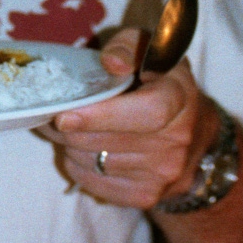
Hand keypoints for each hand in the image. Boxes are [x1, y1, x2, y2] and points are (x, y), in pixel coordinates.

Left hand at [38, 28, 218, 209]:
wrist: (193, 132)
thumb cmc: (158, 81)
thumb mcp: (148, 50)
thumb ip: (128, 47)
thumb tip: (112, 62)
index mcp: (179, 98)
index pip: (146, 113)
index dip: (102, 116)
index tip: (64, 117)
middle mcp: (177, 140)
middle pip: (107, 141)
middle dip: (68, 128)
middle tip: (49, 113)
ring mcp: (163, 174)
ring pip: (94, 162)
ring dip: (70, 145)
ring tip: (68, 128)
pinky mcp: (146, 196)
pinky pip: (94, 183)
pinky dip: (79, 165)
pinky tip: (83, 148)